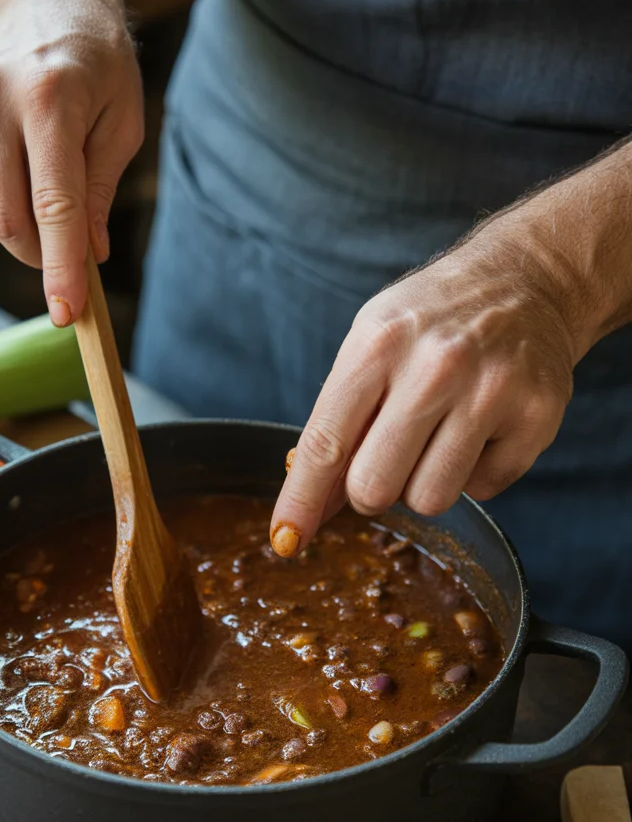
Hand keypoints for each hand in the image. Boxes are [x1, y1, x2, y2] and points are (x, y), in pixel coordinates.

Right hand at [0, 0, 143, 324]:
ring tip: (47, 183)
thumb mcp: (122, 118)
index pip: (54, 207)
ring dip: (21, 227)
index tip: (68, 313)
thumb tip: (90, 255)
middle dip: (41, 253)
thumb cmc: (93, 57)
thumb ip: (102, 191)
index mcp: (50, 100)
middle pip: (7, 222)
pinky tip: (18, 165)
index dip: (61, 268)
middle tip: (70, 251)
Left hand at [270, 214, 581, 556]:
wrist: (526, 280)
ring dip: (424, 484)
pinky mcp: (536, 416)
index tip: (285, 541)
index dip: (301, 502)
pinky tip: (481, 426)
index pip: (326, 445)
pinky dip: (475, 472)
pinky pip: (484, 490)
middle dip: (370, 489)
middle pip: (374, 488)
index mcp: (378, 345)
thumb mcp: (369, 347)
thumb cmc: (430, 322)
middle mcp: (435, 367)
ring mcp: (490, 391)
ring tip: (439, 434)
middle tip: (387, 455)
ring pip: (429, 500)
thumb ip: (336, 424)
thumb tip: (309, 506)